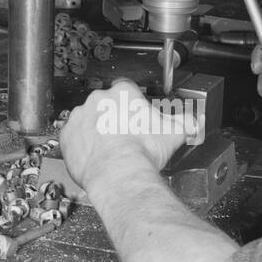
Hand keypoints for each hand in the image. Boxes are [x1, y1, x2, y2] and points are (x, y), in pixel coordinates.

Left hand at [59, 79, 195, 191]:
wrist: (119, 172)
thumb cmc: (143, 151)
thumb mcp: (174, 133)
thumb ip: (186, 123)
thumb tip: (194, 122)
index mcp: (124, 92)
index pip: (128, 89)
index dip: (133, 104)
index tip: (137, 117)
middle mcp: (98, 99)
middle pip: (107, 104)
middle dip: (114, 118)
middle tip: (126, 136)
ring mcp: (80, 116)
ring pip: (88, 119)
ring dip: (96, 130)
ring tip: (110, 149)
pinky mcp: (67, 134)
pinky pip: (73, 136)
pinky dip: (81, 144)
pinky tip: (94, 156)